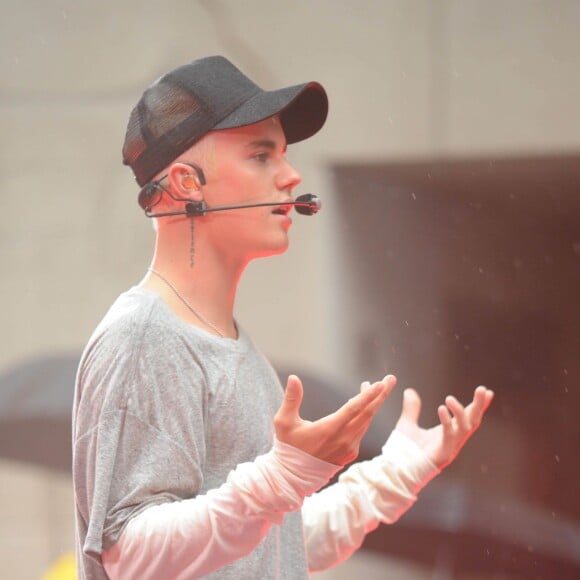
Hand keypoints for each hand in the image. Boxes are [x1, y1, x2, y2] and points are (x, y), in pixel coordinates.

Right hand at [274, 374, 396, 465]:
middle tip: (390, 379)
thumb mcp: (284, 422)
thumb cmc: (288, 447)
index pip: (354, 409)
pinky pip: (361, 431)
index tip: (380, 384)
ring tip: (377, 388)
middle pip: (367, 413)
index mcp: (329, 429)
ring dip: (373, 404)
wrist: (293, 477)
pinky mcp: (350, 453)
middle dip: (380, 395)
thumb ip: (291, 398)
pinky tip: (362, 407)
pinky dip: (365, 417)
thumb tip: (294, 377)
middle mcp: (343, 439)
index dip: (368, 395)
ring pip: (366, 422)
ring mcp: (349, 447)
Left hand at [395, 386, 493, 468]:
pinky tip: (441, 408)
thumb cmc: (404, 451)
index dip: (478, 405)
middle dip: (478, 406)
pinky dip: (447, 422)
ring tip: (450, 398)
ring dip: (460, 412)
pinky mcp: (442, 455)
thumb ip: (411, 409)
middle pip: (472, 421)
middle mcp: (453, 441)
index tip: (487, 391)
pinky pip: (448, 436)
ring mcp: (449, 448)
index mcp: (448, 433)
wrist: (397, 471)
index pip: (467, 417)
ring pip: (464, 429)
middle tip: (483, 389)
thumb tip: (409, 391)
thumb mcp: (407, 424)